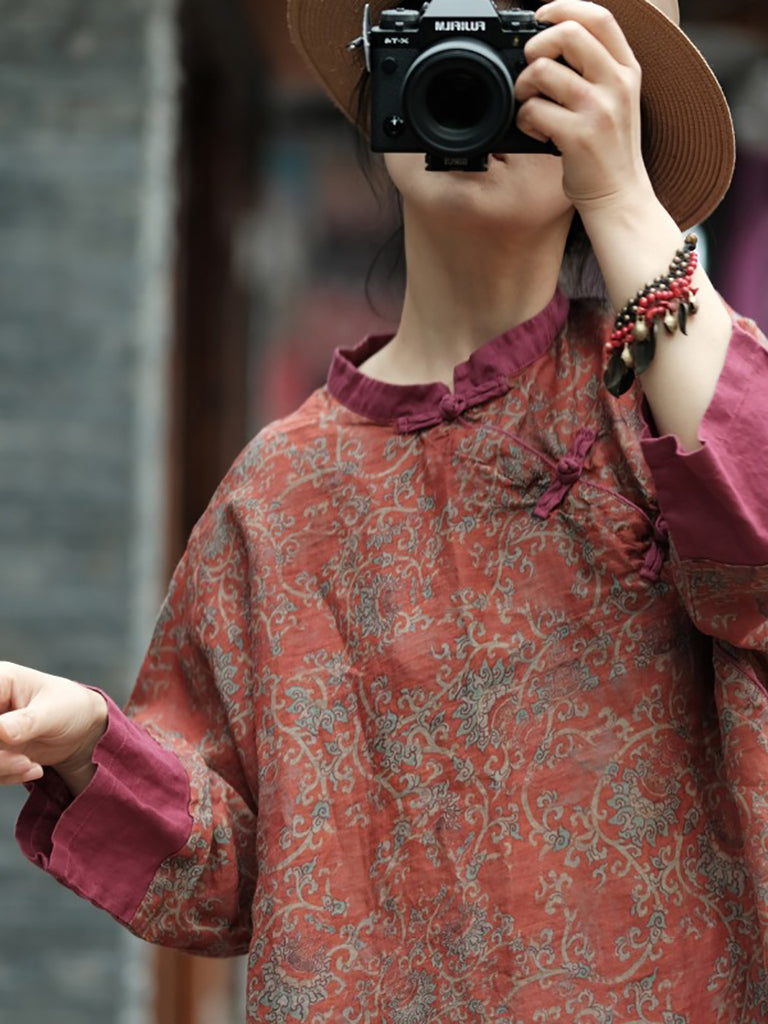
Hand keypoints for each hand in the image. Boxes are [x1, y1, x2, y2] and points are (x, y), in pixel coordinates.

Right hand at [0, 662, 106, 791]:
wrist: (84, 731)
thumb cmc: (71, 708)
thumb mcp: (53, 713)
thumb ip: (25, 722)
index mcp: (1, 681)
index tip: (5, 738)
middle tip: (22, 761)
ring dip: (2, 768)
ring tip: (30, 766)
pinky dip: (7, 775)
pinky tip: (33, 769)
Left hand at [515, 0, 654, 214]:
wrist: (620, 198)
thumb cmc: (610, 152)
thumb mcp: (616, 100)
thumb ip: (595, 69)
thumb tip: (553, 41)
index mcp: (626, 70)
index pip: (599, 17)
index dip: (564, 7)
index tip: (541, 15)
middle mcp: (617, 84)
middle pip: (568, 34)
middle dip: (537, 44)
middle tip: (530, 65)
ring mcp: (599, 110)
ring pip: (544, 71)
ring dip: (523, 86)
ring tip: (528, 104)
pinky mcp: (579, 137)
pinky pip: (534, 110)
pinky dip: (524, 120)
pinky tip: (535, 131)